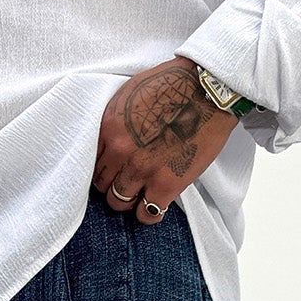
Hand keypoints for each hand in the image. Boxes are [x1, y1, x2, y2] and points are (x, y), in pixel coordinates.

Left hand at [92, 56, 239, 223]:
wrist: (209, 89)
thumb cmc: (174, 85)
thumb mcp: (131, 93)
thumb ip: (116, 121)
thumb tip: (109, 142)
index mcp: (110, 126)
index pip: (91, 160)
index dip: (104, 165)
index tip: (113, 167)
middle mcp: (121, 150)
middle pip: (102, 184)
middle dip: (113, 183)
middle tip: (126, 181)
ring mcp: (143, 169)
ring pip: (119, 202)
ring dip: (128, 199)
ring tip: (140, 193)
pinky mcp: (166, 185)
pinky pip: (147, 214)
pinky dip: (149, 213)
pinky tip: (155, 204)